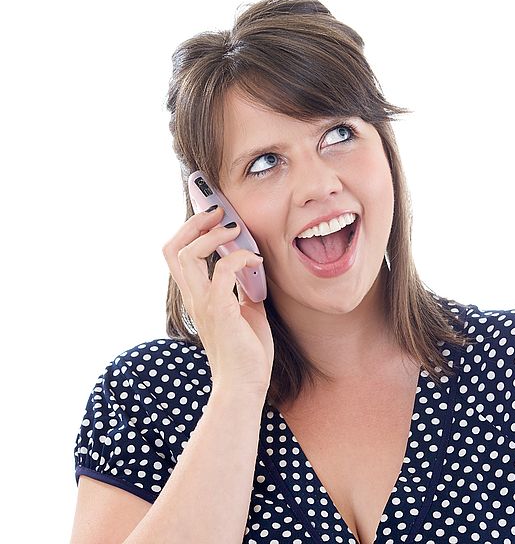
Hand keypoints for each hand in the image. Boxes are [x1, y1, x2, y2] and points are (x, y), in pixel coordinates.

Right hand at [162, 206, 273, 395]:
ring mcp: (203, 303)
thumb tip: (251, 266)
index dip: (189, 230)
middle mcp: (194, 298)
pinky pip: (223, 269)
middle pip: (173, 248)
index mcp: (197, 297)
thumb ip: (242, 288)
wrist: (245, 385)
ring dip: (213, 235)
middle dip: (195, 222)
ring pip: (189, 254)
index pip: (177, 255)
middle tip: (218, 212)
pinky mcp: (219, 310)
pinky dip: (240, 257)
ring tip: (236, 230)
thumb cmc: (247, 353)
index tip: (212, 215)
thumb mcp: (245, 311)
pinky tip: (257, 261)